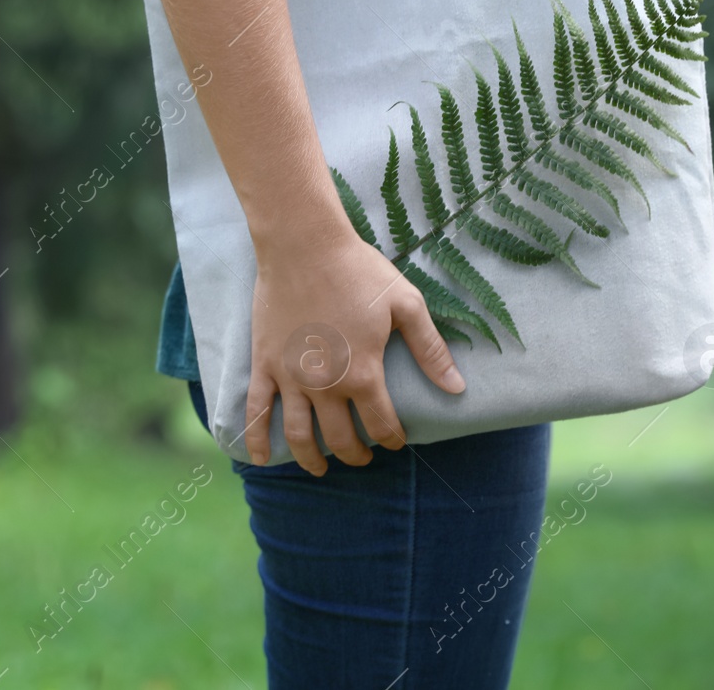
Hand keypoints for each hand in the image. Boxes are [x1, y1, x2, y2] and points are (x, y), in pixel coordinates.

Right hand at [244, 229, 465, 474]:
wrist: (305, 244)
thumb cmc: (359, 270)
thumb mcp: (406, 305)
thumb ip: (430, 350)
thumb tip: (458, 388)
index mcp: (363, 373)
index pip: (381, 423)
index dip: (391, 438)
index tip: (395, 442)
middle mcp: (325, 385)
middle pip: (340, 438)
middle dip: (355, 454)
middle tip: (362, 457)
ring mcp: (290, 377)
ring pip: (298, 434)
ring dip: (311, 459)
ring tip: (321, 468)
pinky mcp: (264, 364)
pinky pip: (255, 410)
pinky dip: (257, 438)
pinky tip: (260, 459)